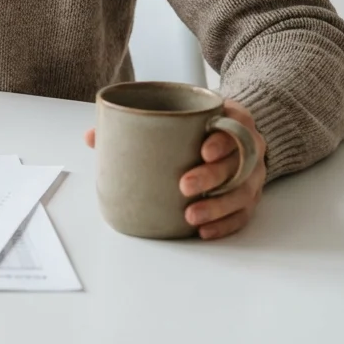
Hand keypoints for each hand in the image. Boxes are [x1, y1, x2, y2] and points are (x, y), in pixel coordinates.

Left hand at [84, 99, 267, 239]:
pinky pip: (243, 213)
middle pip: (239, 162)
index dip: (222, 140)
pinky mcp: (248, 195)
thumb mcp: (176, 112)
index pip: (236, 126)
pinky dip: (225, 224)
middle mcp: (248, 145)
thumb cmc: (195, 123)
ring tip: (191, 216)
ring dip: (217, 207)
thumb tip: (93, 136)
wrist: (226, 130)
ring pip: (243, 192)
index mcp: (231, 118)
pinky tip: (204, 231)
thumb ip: (136, 120)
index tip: (203, 151)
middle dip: (212, 177)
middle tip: (184, 186)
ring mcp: (251, 172)